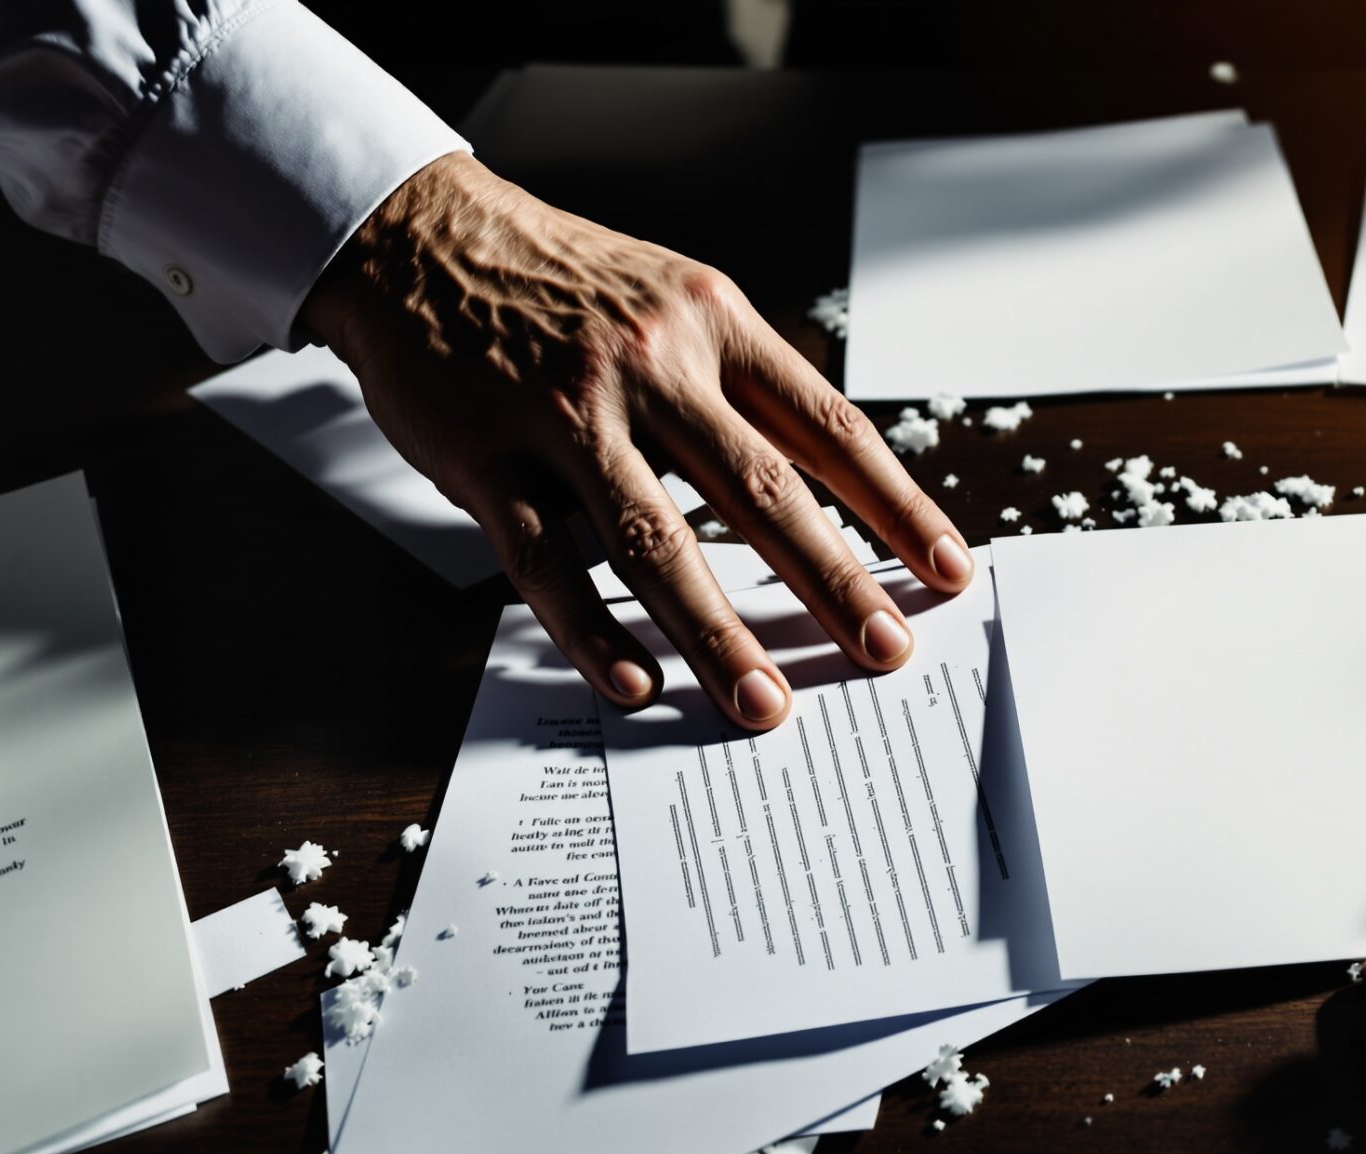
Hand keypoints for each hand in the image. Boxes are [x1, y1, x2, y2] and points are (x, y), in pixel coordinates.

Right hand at [301, 153, 972, 729]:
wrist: (417, 236)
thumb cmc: (564, 285)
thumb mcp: (674, 300)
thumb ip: (741, 385)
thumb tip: (826, 492)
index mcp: (715, 325)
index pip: (828, 427)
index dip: (896, 506)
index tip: (948, 571)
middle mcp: (651, 366)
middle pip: (761, 491)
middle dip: (834, 581)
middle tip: (886, 652)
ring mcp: (566, 416)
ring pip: (657, 539)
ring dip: (719, 632)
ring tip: (765, 705)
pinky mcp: (487, 460)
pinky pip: (546, 563)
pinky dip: (594, 630)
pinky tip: (637, 684)